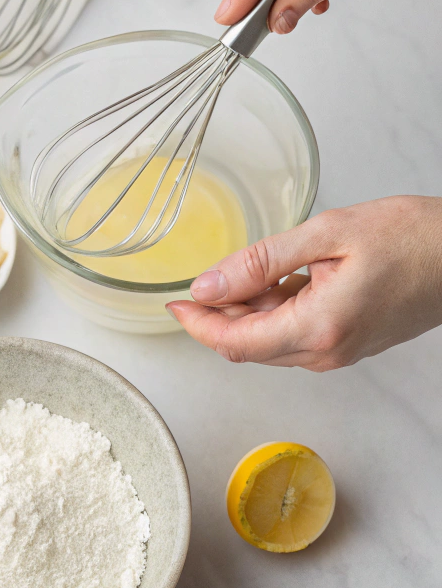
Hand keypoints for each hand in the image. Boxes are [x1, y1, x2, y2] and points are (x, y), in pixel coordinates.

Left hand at [166, 197, 441, 369]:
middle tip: (202, 280)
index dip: (197, 324)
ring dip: (246, 315)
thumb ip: (261, 263)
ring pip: (269, 343)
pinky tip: (278, 281)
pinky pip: (294, 336)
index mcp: (318, 328)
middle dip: (218, 317)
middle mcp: (326, 352)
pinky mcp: (347, 345)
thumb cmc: (413, 237)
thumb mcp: (327, 234)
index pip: (235, 343)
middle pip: (248, 347)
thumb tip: (209, 285)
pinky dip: (274, 313)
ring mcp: (338, 353)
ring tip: (246, 272)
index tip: (175, 302)